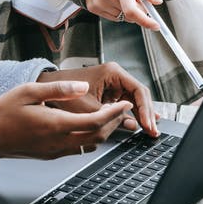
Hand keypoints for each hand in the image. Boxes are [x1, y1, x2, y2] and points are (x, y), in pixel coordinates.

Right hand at [0, 80, 133, 158]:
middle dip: (114, 122)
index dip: (114, 113)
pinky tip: (89, 126)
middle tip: (121, 107)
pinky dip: (91, 137)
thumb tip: (83, 86)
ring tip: (109, 115)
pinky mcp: (52, 155)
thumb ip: (59, 89)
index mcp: (56, 124)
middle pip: (98, 136)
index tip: (125, 103)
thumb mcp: (29, 91)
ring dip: (104, 131)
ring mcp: (56, 151)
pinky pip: (79, 149)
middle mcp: (60, 141)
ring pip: (90, 145)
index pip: (95, 121)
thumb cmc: (5, 112)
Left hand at [37, 63, 158, 137]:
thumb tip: (131, 125)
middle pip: (139, 95)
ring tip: (150, 130)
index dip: (146, 109)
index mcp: (113, 72)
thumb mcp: (89, 109)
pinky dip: (132, 114)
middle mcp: (115, 76)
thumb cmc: (64, 94)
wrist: (49, 91)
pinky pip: (125, 103)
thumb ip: (112, 117)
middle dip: (146, 113)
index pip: (138, 90)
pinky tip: (140, 123)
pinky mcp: (109, 92)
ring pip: (134, 100)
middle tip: (153, 131)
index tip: (148, 125)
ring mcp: (113, 84)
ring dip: (141, 114)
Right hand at [83, 0, 160, 28]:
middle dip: (138, 9)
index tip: (155, 25)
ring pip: (121, 17)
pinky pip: (112, 16)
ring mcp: (98, 2)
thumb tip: (157, 1)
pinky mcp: (93, 7)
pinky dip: (117, 10)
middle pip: (130, 15)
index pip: (132, 11)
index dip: (145, 21)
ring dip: (126, 10)